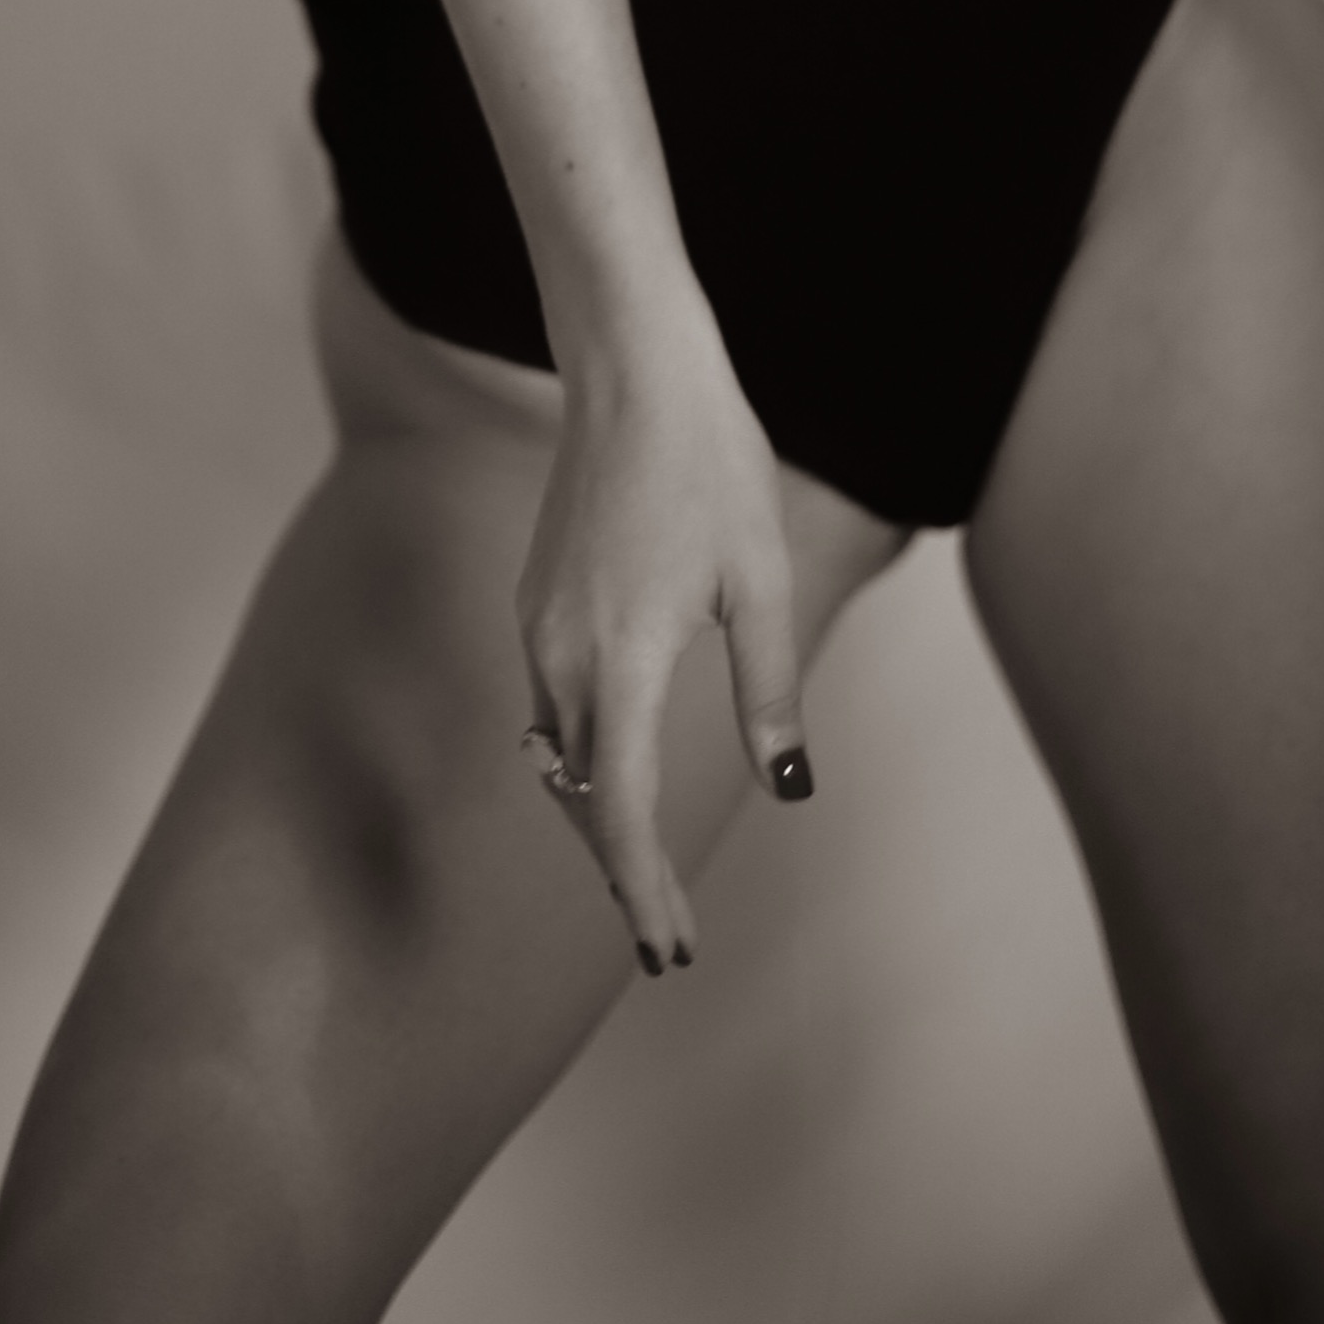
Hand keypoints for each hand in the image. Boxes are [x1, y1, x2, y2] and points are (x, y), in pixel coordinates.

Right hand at [515, 305, 812, 972]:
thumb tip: (788, 788)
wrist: (632, 368)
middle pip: (583, 800)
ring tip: (644, 876)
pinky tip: (620, 773)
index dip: (641, 894)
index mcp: (620, 661)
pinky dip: (585, 761)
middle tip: (667, 939)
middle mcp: (561, 653)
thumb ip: (769, 694)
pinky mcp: (535, 600)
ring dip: (600, 819)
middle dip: (620, 874)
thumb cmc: (711, 463)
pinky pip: (554, 707)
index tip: (667, 954)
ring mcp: (537, 625)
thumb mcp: (762, 582)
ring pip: (562, 757)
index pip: (622, 814)